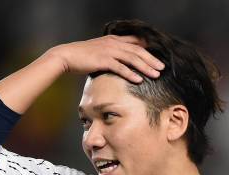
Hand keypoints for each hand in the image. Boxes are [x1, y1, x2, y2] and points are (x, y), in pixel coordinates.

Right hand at [49, 35, 164, 82]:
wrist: (66, 56)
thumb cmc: (82, 57)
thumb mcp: (100, 52)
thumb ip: (112, 55)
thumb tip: (121, 63)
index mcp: (113, 40)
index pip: (135, 42)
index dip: (148, 49)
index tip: (158, 56)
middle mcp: (113, 43)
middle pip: (137, 50)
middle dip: (151, 59)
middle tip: (162, 67)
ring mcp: (108, 51)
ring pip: (132, 58)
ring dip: (145, 67)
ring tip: (156, 74)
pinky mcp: (103, 60)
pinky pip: (120, 67)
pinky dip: (131, 73)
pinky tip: (139, 80)